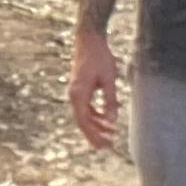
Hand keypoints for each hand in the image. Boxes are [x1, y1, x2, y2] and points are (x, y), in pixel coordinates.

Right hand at [70, 23, 121, 151]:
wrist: (89, 38)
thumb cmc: (100, 56)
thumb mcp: (109, 78)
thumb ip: (110, 100)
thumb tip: (112, 121)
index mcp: (78, 94)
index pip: (84, 121)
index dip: (94, 135)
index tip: (105, 144)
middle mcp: (74, 95)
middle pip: (82, 121)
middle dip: (95, 134)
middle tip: (107, 146)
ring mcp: (75, 92)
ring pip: (84, 115)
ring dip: (96, 125)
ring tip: (110, 135)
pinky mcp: (80, 88)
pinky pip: (85, 107)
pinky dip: (95, 115)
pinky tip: (106, 119)